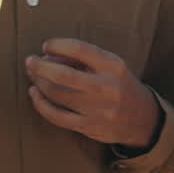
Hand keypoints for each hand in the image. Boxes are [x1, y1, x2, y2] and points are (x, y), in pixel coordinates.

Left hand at [25, 38, 160, 148]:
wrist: (143, 118)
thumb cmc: (120, 85)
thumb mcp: (112, 65)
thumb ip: (85, 58)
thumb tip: (49, 55)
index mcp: (113, 66)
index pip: (80, 50)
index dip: (58, 45)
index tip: (46, 45)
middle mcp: (106, 88)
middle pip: (64, 75)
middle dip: (41, 66)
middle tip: (30, 61)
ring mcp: (98, 110)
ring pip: (58, 95)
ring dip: (39, 83)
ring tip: (32, 74)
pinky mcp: (89, 127)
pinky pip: (57, 116)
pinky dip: (41, 105)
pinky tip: (35, 95)